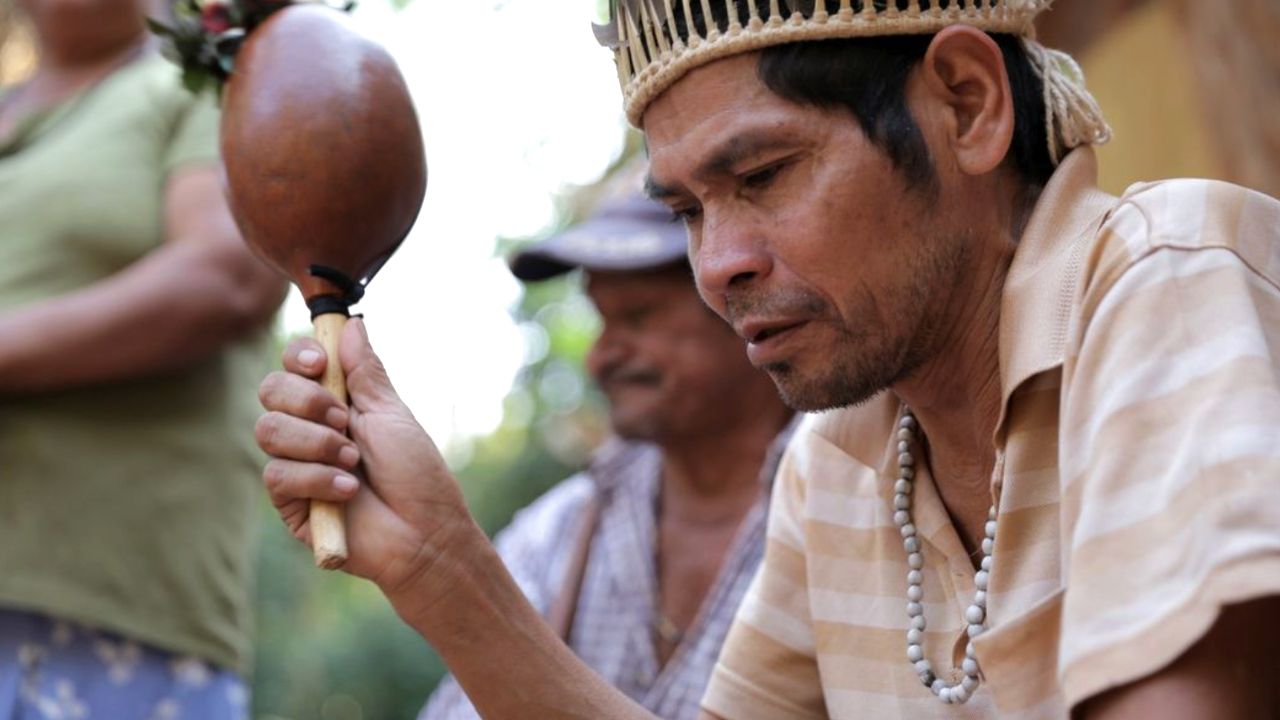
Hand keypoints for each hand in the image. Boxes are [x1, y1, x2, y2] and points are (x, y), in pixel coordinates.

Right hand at [256, 318, 477, 617]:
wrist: (424, 533)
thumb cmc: (416, 474)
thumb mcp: (391, 414)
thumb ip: (366, 372)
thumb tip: (351, 324)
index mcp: (336, 402)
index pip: (296, 365)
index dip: (300, 357)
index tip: (322, 365)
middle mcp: (310, 428)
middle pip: (271, 391)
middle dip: (307, 401)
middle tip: (346, 422)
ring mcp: (296, 464)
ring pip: (268, 430)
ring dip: (317, 443)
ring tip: (354, 463)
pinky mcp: (289, 500)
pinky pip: (277, 473)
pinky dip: (317, 479)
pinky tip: (348, 492)